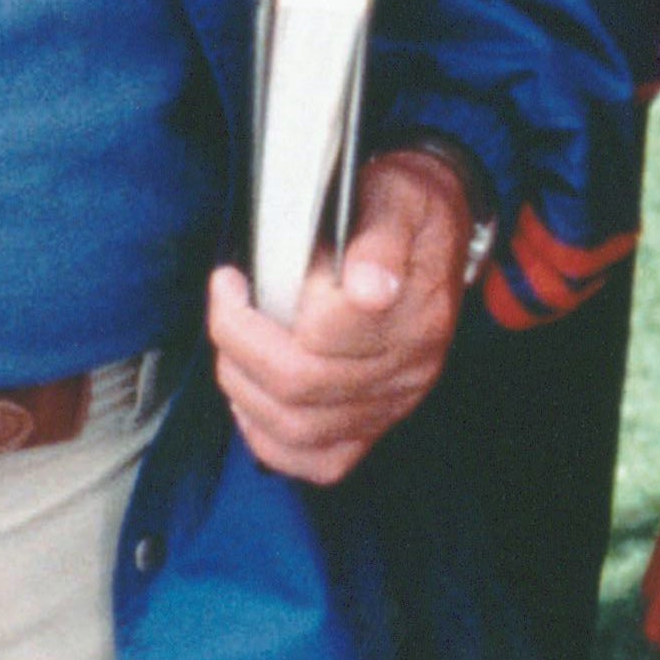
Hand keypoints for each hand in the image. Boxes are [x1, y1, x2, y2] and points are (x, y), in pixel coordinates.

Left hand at [208, 145, 471, 483]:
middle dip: (239, 344)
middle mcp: (409, 368)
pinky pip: (322, 462)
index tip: (232, 278)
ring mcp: (393, 403)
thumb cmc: (406, 211)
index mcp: (417, 312)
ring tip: (231, 345)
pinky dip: (272, 441)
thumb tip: (368, 287)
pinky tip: (252, 403)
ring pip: (299, 429)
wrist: (434, 233)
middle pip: (302, 385)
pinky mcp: (376, 424)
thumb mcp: (400, 196)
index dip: (260, 313)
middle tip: (225, 302)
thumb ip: (382, 237)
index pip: (327, 335)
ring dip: (244, 388)